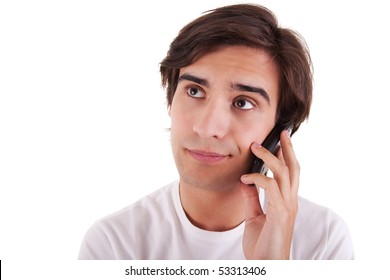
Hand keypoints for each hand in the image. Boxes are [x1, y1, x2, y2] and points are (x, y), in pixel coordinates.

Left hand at [240, 130, 298, 258]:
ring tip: (255, 147)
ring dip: (270, 157)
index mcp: (286, 201)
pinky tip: (245, 178)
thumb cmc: (263, 245)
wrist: (267, 265)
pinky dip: (257, 178)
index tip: (281, 141)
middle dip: (288, 148)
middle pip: (294, 168)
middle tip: (281, 133)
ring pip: (284, 173)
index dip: (287, 156)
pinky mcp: (280, 213)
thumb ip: (251, 199)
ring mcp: (287, 207)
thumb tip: (245, 182)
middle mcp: (290, 201)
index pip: (290, 173)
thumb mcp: (254, 218)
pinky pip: (270, 187)